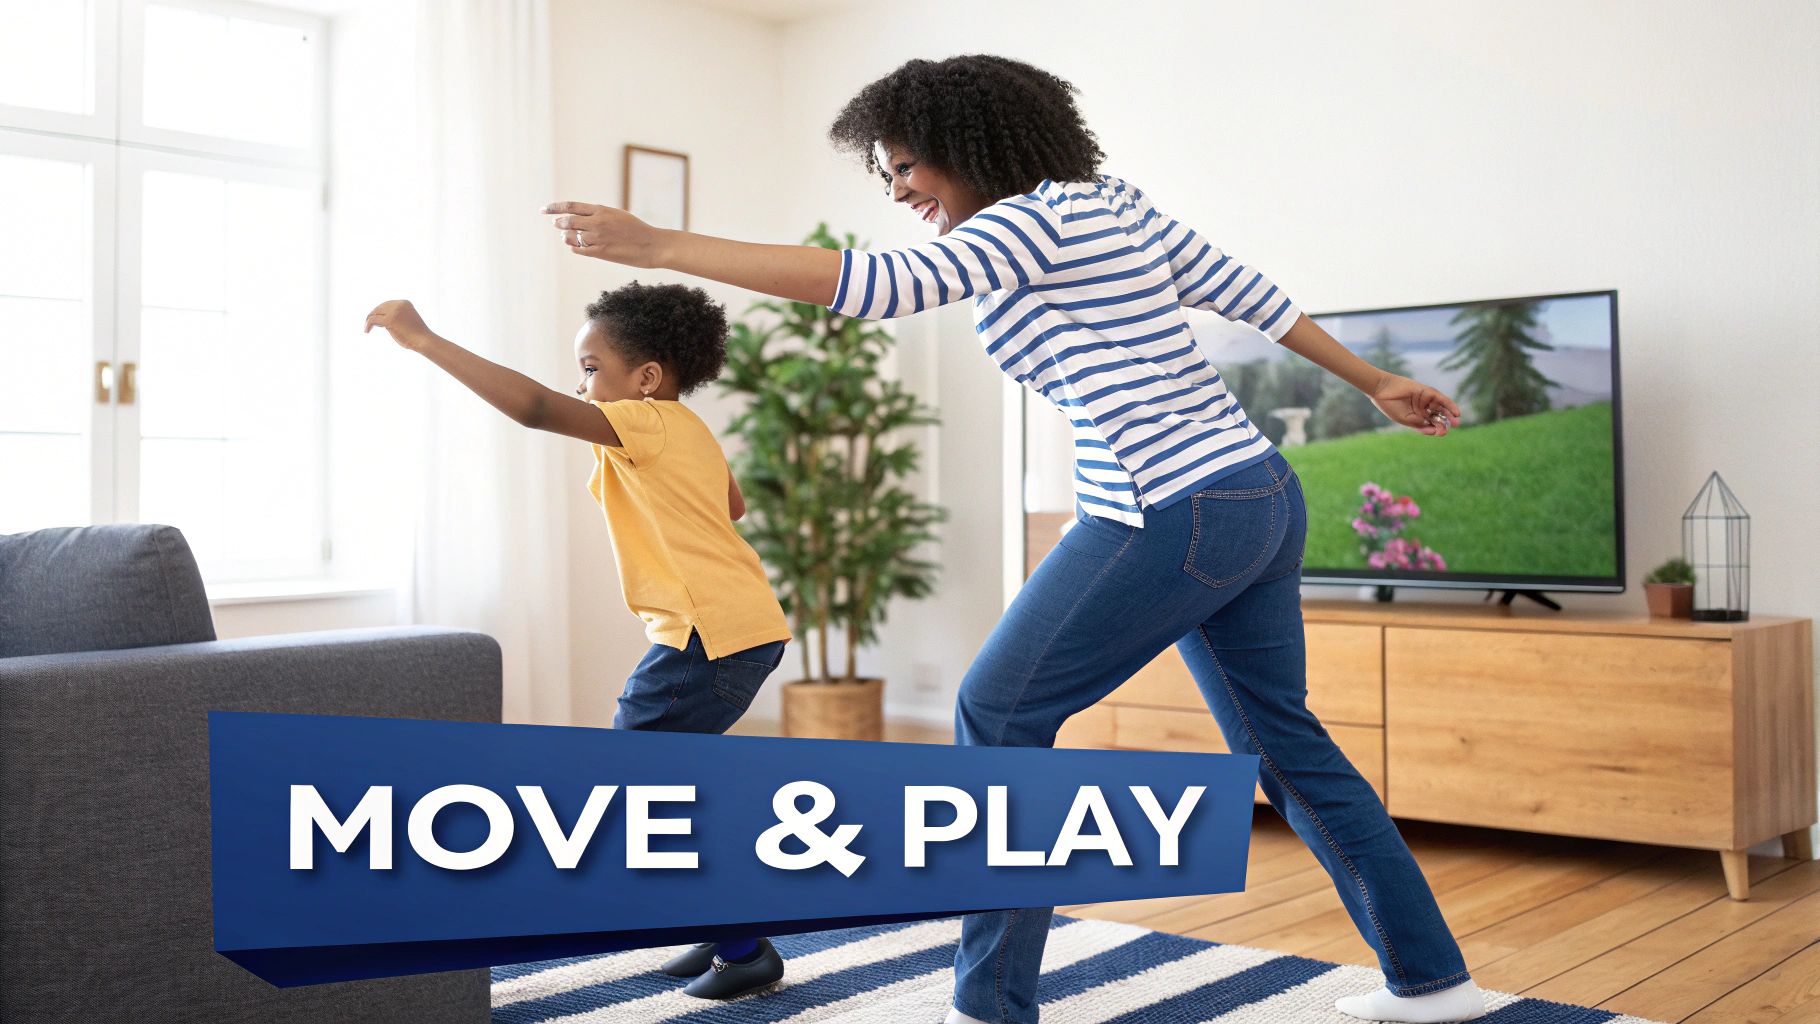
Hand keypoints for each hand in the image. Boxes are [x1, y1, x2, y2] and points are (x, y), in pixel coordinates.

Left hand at [364, 299, 434, 350]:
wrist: (424, 340)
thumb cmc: (417, 335)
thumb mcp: (407, 320)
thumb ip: (396, 317)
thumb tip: (380, 320)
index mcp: (405, 302)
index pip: (387, 304)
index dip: (380, 312)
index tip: (376, 320)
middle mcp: (399, 304)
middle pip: (379, 307)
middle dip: (373, 315)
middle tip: (368, 324)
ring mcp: (394, 311)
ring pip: (375, 313)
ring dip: (369, 320)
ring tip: (367, 328)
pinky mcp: (389, 320)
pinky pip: (373, 320)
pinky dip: (368, 325)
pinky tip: (367, 331)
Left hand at [543, 201, 664, 266]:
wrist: (652, 245)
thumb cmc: (637, 230)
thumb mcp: (617, 215)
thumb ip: (599, 215)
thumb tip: (581, 217)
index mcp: (601, 210)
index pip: (571, 206)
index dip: (554, 208)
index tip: (543, 210)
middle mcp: (597, 222)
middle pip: (568, 221)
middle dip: (559, 223)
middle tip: (555, 224)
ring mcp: (598, 238)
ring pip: (572, 237)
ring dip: (566, 237)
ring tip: (567, 237)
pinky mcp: (601, 252)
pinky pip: (579, 250)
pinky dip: (574, 247)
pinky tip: (574, 246)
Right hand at [1371, 374, 1461, 435]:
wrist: (1382, 390)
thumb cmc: (1390, 406)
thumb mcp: (1405, 419)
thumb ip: (1419, 424)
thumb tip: (1433, 428)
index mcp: (1415, 417)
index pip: (1429, 424)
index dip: (1436, 429)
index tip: (1441, 433)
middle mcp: (1421, 408)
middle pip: (1436, 416)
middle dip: (1445, 422)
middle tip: (1454, 427)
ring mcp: (1424, 400)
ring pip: (1440, 408)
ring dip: (1449, 414)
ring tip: (1456, 422)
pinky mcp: (1426, 391)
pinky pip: (1440, 399)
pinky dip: (1448, 404)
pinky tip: (1455, 412)